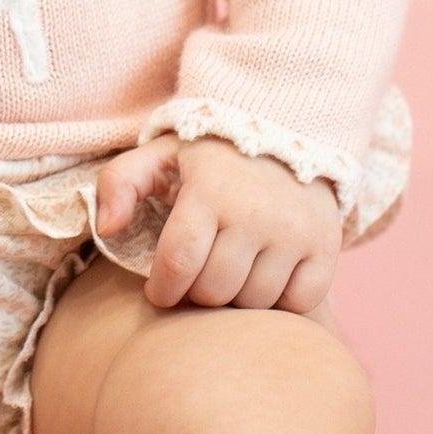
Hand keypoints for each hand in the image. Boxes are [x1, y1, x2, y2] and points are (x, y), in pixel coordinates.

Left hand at [94, 133, 341, 313]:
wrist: (286, 129)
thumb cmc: (210, 154)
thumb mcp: (159, 155)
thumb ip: (119, 183)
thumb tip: (107, 228)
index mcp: (210, 191)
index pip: (179, 262)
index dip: (162, 288)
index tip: (159, 291)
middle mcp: (256, 214)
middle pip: (214, 289)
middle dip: (195, 291)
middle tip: (195, 275)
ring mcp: (295, 234)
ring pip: (253, 302)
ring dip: (234, 297)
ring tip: (226, 272)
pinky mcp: (325, 249)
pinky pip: (297, 303)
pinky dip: (278, 301)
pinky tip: (262, 276)